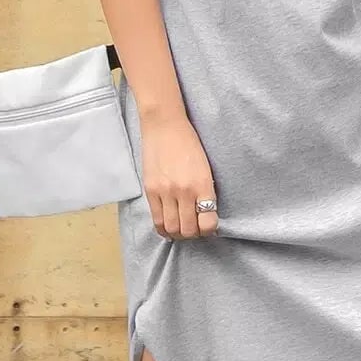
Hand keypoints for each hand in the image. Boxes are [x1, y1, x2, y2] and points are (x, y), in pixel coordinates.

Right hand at [139, 109, 219, 238]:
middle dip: (194, 234)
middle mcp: (184, 191)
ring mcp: (165, 192)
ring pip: (172, 228)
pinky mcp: (150, 190)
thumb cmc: (189, 144)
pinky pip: (157, 220)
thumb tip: (206, 214)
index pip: (208, 222)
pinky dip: (164, 229)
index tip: (209, 227)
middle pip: (189, 230)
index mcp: (202, 184)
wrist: (165, 126)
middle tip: (195, 229)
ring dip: (179, 234)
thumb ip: (206, 191)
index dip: (210, 230)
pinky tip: (168, 228)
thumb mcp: (206, 167)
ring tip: (182, 228)